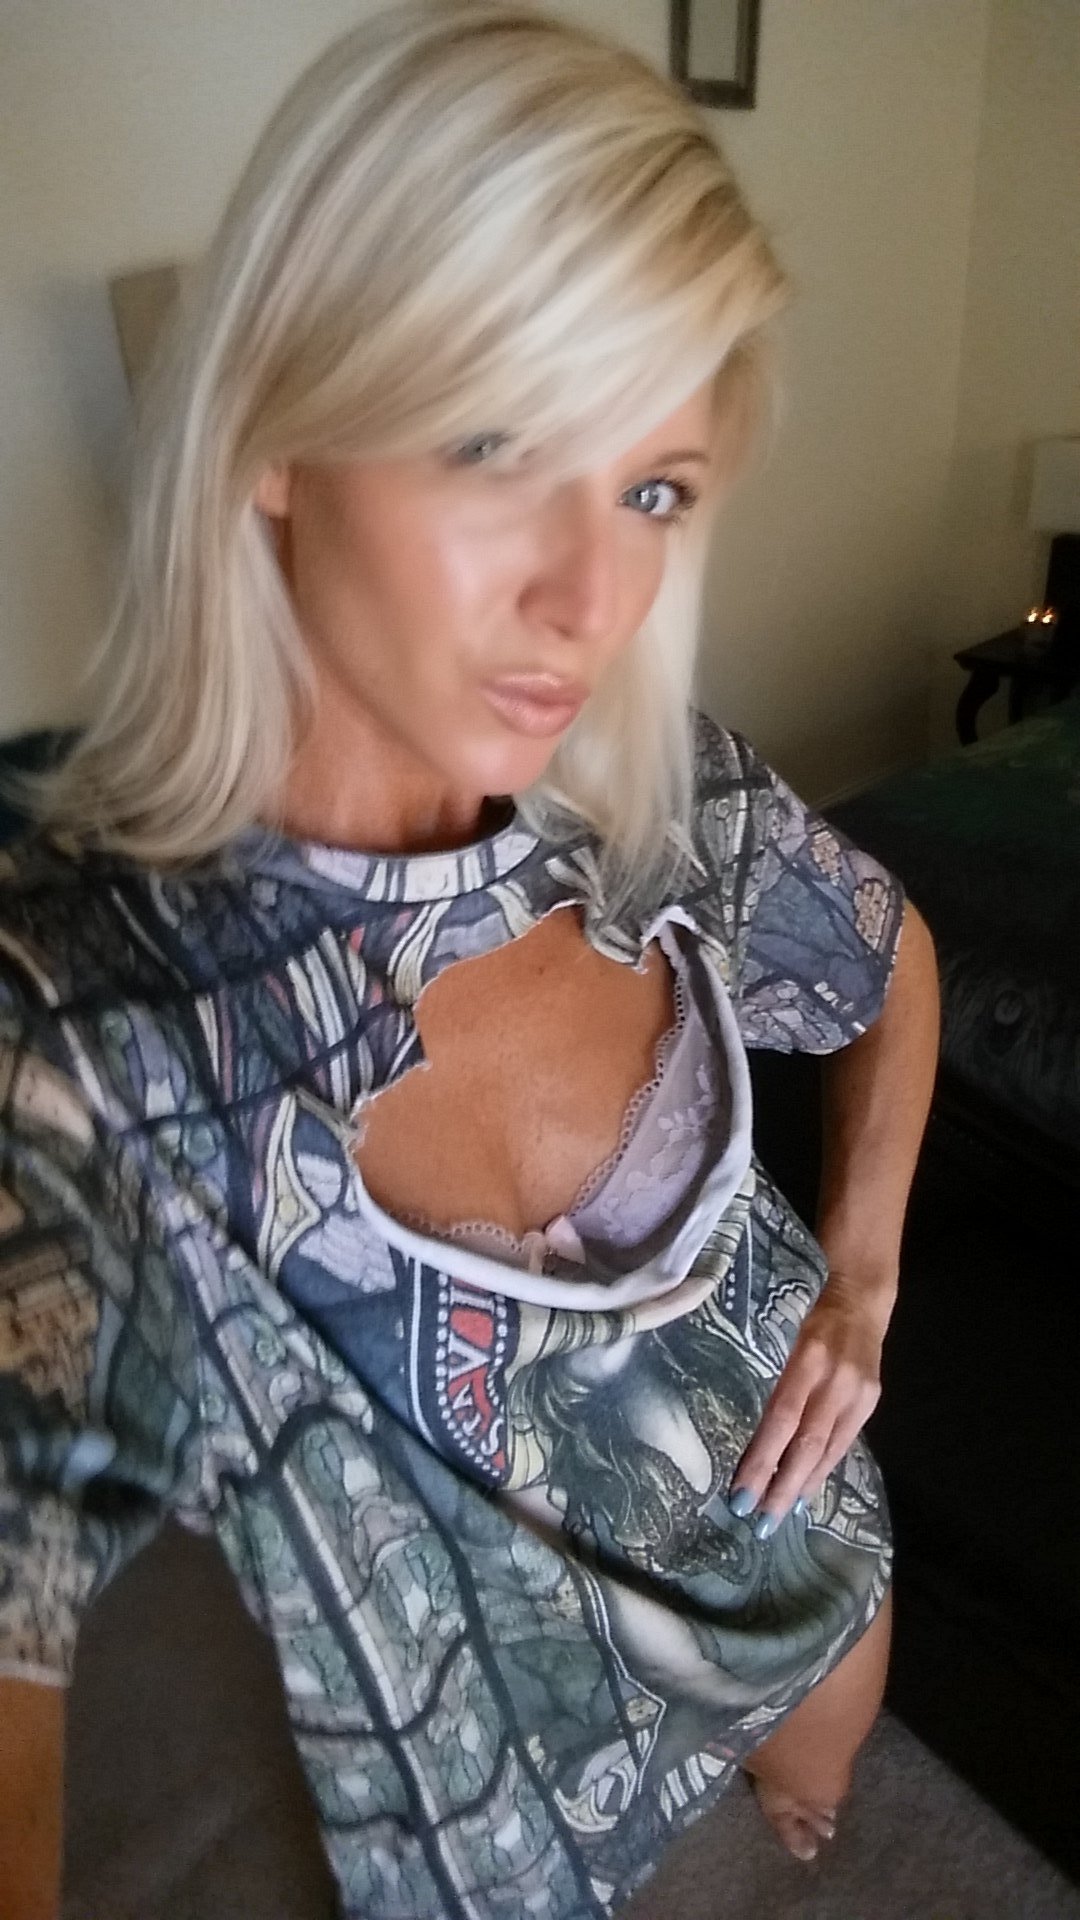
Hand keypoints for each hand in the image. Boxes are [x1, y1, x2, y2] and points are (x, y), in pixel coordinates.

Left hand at [727, 1276, 889, 1537]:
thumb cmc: (816, 1324)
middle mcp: (836, 1381)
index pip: (781, 1420)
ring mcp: (859, 1395)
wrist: (865, 1302)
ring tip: (778, 1513)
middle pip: (806, 1444)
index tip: (741, 1492)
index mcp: (809, 1360)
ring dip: (801, 1485)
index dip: (762, 1459)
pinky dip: (822, 1470)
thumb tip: (760, 1445)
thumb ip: (781, 1392)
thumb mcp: (791, 1347)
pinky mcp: (871, 1404)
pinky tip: (806, 1489)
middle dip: (781, 1485)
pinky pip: (843, 1444)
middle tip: (759, 1520)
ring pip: (827, 1451)